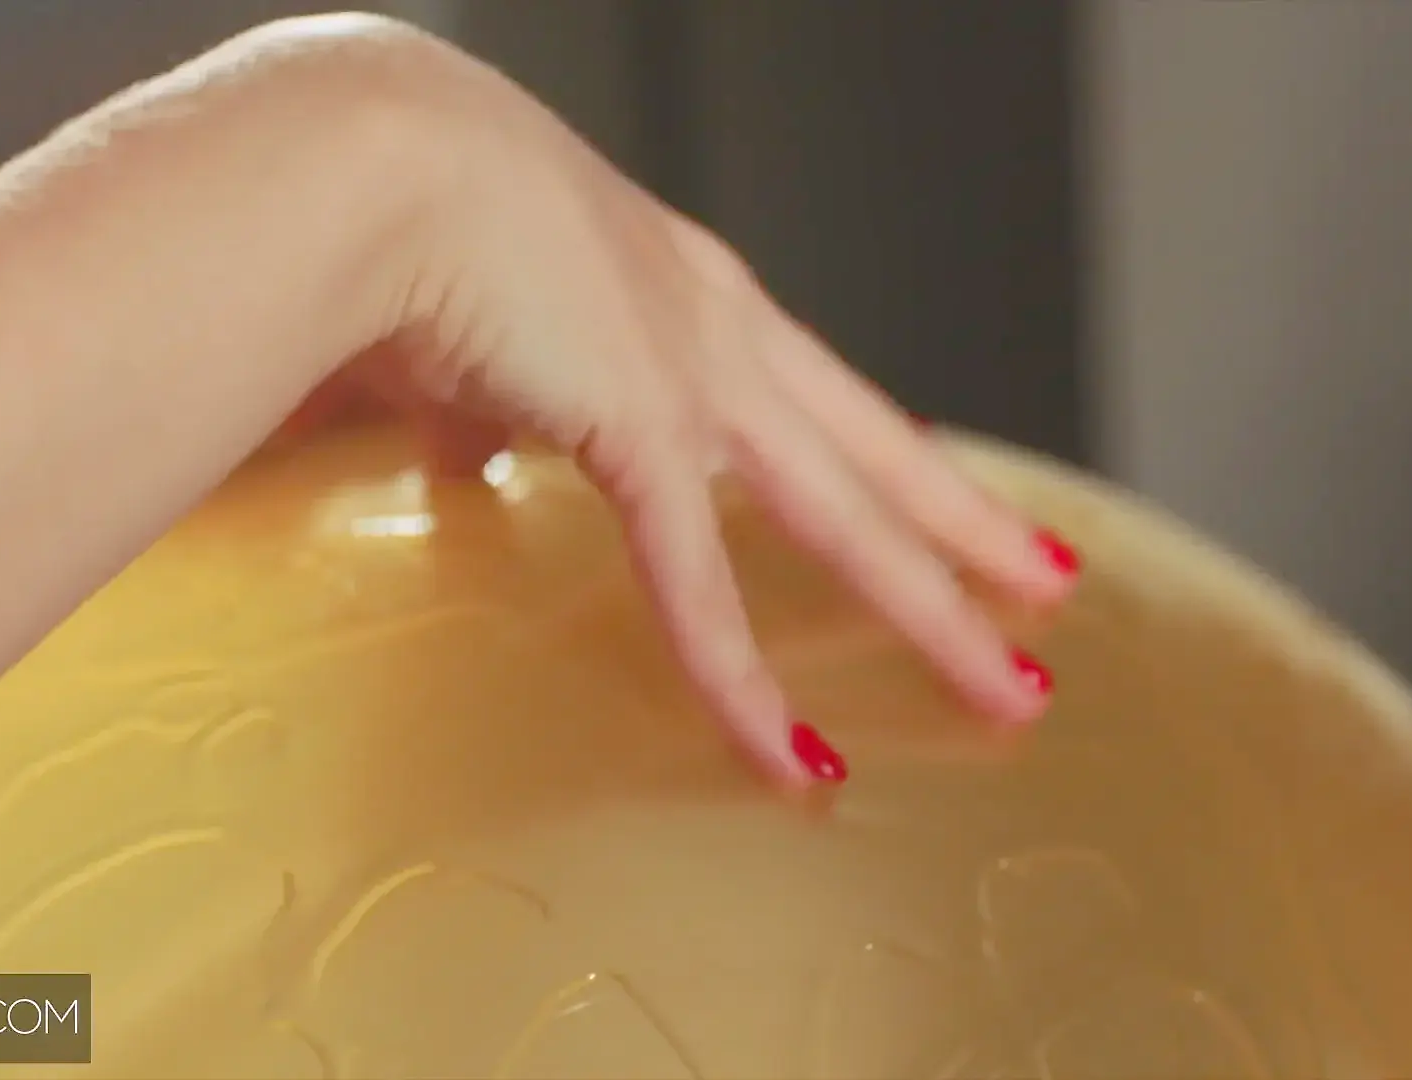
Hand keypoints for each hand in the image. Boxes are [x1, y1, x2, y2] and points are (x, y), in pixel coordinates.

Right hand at [299, 16, 1081, 784]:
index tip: (948, 498)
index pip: (821, 391)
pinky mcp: (643, 422)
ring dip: (936, 613)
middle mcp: (718, 325)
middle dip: (969, 531)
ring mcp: (697, 372)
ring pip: (850, 517)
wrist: (362, 161)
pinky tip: (791, 755)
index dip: (888, 451)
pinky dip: (742, 678)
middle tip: (1048, 586)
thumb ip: (482, 403)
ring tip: (1012, 688)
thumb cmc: (391, 214)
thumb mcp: (470, 326)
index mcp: (683, 291)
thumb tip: (461, 453)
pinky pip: (701, 581)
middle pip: (879, 453)